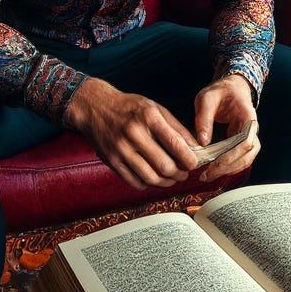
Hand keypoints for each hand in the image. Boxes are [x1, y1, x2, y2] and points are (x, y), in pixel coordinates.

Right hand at [64, 77, 199, 189]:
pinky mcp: (112, 161)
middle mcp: (134, 134)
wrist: (95, 107)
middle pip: (165, 166)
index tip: (194, 163)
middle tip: (184, 172)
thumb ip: (176, 127)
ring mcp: (121, 149)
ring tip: (171, 177)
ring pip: (151, 178)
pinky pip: (135, 182)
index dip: (189, 159)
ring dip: (166, 182)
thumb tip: (195, 147)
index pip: (175, 144)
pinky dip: (148, 184)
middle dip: (180, 174)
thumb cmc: (128, 107)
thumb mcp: (155, 108)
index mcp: (148, 117)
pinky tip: (153, 176)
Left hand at [194, 75, 259, 182]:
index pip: (247, 141)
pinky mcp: (241, 143)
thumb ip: (204, 118)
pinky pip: (239, 159)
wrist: (230, 89)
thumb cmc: (220, 91)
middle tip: (207, 174)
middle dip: (228, 167)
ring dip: (228, 170)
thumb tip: (202, 142)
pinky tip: (212, 171)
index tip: (215, 163)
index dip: (232, 155)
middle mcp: (252, 130)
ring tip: (207, 176)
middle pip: (248, 155)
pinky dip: (228, 167)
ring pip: (245, 160)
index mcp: (248, 116)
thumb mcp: (207, 98)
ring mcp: (248, 137)